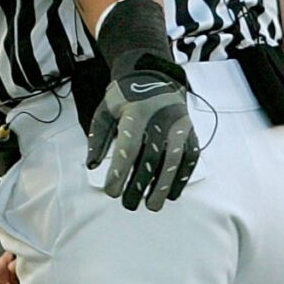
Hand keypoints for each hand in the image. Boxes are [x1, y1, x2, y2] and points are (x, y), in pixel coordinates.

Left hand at [86, 63, 198, 209]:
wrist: (154, 77)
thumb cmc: (125, 98)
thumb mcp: (105, 110)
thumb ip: (97, 137)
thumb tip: (92, 165)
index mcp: (137, 112)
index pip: (129, 146)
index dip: (120, 171)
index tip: (111, 191)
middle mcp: (162, 118)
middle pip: (151, 158)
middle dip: (139, 185)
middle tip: (128, 204)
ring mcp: (180, 125)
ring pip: (174, 160)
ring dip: (162, 186)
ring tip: (152, 206)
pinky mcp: (191, 131)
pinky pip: (190, 157)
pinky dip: (182, 178)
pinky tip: (171, 194)